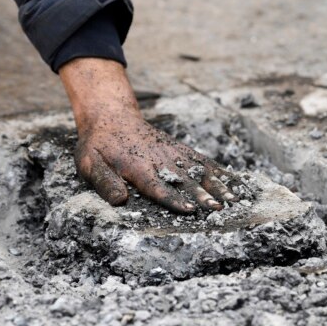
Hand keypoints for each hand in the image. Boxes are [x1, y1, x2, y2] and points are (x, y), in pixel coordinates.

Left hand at [59, 58, 238, 213]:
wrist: (111, 115)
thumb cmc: (99, 145)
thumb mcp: (90, 163)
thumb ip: (105, 181)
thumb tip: (120, 201)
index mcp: (136, 166)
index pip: (157, 186)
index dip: (173, 198)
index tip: (189, 209)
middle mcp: (159, 159)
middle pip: (184, 180)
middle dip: (202, 194)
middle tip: (218, 208)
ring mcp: (173, 153)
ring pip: (198, 171)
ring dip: (217, 185)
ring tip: (235, 199)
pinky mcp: (181, 150)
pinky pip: (203, 162)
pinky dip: (221, 172)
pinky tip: (236, 184)